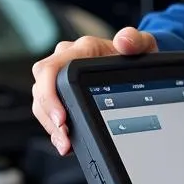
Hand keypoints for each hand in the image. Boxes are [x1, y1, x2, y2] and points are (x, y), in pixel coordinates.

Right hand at [31, 28, 157, 154]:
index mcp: (81, 49)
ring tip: (65, 143)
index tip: (62, 117)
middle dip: (49, 116)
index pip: (51, 69)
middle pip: (41, 90)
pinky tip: (67, 143)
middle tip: (64, 135)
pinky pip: (51, 112)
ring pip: (42, 104)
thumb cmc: (136, 53)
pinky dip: (56, 129)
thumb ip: (135, 40)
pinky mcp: (63, 95)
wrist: (137, 64)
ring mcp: (61, 79)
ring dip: (51, 127)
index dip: (50, 94)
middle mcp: (65, 62)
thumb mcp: (142, 45)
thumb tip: (123, 41)